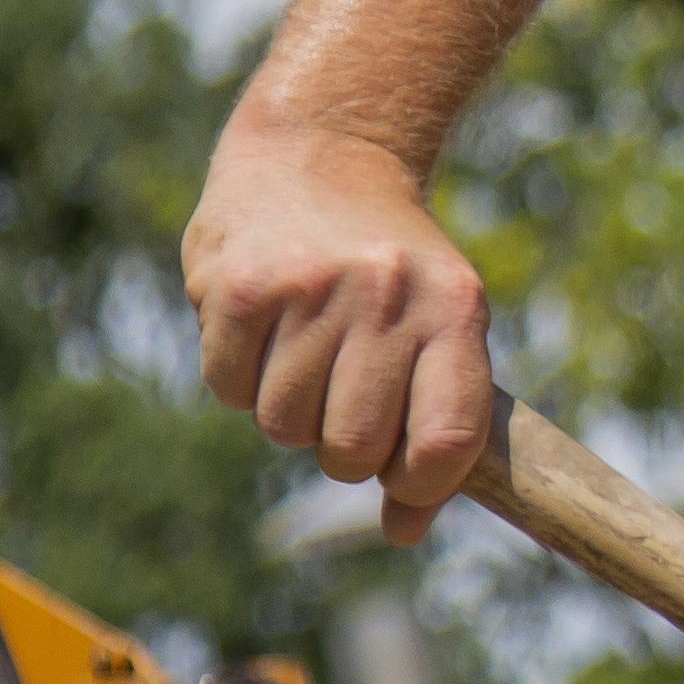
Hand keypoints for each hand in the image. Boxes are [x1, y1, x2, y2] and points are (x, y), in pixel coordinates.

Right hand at [184, 118, 493, 547]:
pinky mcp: (238, 286)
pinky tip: (263, 329)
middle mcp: (386, 296)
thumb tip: (404, 532)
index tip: (405, 485)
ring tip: (305, 352)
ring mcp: (309, 290)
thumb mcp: (441, 324)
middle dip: (345, 452)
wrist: (318, 151)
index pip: (447, 442)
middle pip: (354, 451)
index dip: (422, 487)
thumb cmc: (392, 267)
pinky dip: (240, 379)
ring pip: (285, 429)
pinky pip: (228, 391)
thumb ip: (436, 426)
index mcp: (455, 310)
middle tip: (344, 402)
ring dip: (289, 413)